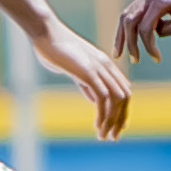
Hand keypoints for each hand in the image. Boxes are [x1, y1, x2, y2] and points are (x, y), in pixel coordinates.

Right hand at [31, 21, 130, 139]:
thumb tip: (96, 99)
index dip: (123, 111)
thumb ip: (88, 83)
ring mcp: (99, 69)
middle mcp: (107, 67)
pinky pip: (103, 98)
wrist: (46, 33)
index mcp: (105, 65)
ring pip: (117, 100)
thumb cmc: (56, 50)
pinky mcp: (89, 72)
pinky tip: (97, 126)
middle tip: (112, 137)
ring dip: (112, 121)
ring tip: (103, 136)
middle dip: (120, 120)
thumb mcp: (76, 69)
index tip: (116, 128)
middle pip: (125, 97)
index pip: (123, 90)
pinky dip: (103, 114)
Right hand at [115, 0, 170, 62]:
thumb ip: (170, 30)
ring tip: (118, 52)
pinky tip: (127, 38)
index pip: (145, 28)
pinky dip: (128, 26)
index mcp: (161, 1)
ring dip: (122, 35)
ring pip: (126, 15)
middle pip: (130, 21)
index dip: (148, 46)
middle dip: (129, 43)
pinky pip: (133, 12)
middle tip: (134, 60)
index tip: (157, 58)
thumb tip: (155, 33)